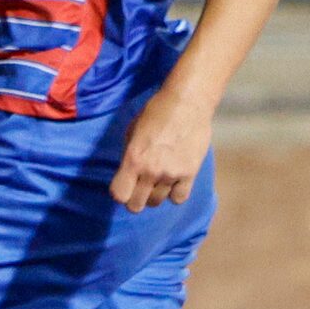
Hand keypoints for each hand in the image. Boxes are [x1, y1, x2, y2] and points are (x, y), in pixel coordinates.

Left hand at [110, 85, 211, 211]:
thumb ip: (129, 155)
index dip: (120, 192)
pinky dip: (175, 193)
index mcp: (133, 159)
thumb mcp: (132, 131)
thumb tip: (127, 173)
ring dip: (154, 195)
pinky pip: (179, 198)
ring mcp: (171, 174)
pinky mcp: (190, 173)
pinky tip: (174, 182)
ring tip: (157, 181)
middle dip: (135, 199)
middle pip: (136, 205)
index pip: (119, 195)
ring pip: (157, 202)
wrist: (188, 103)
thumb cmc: (156, 113)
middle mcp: (151, 170)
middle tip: (139, 188)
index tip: (124, 185)